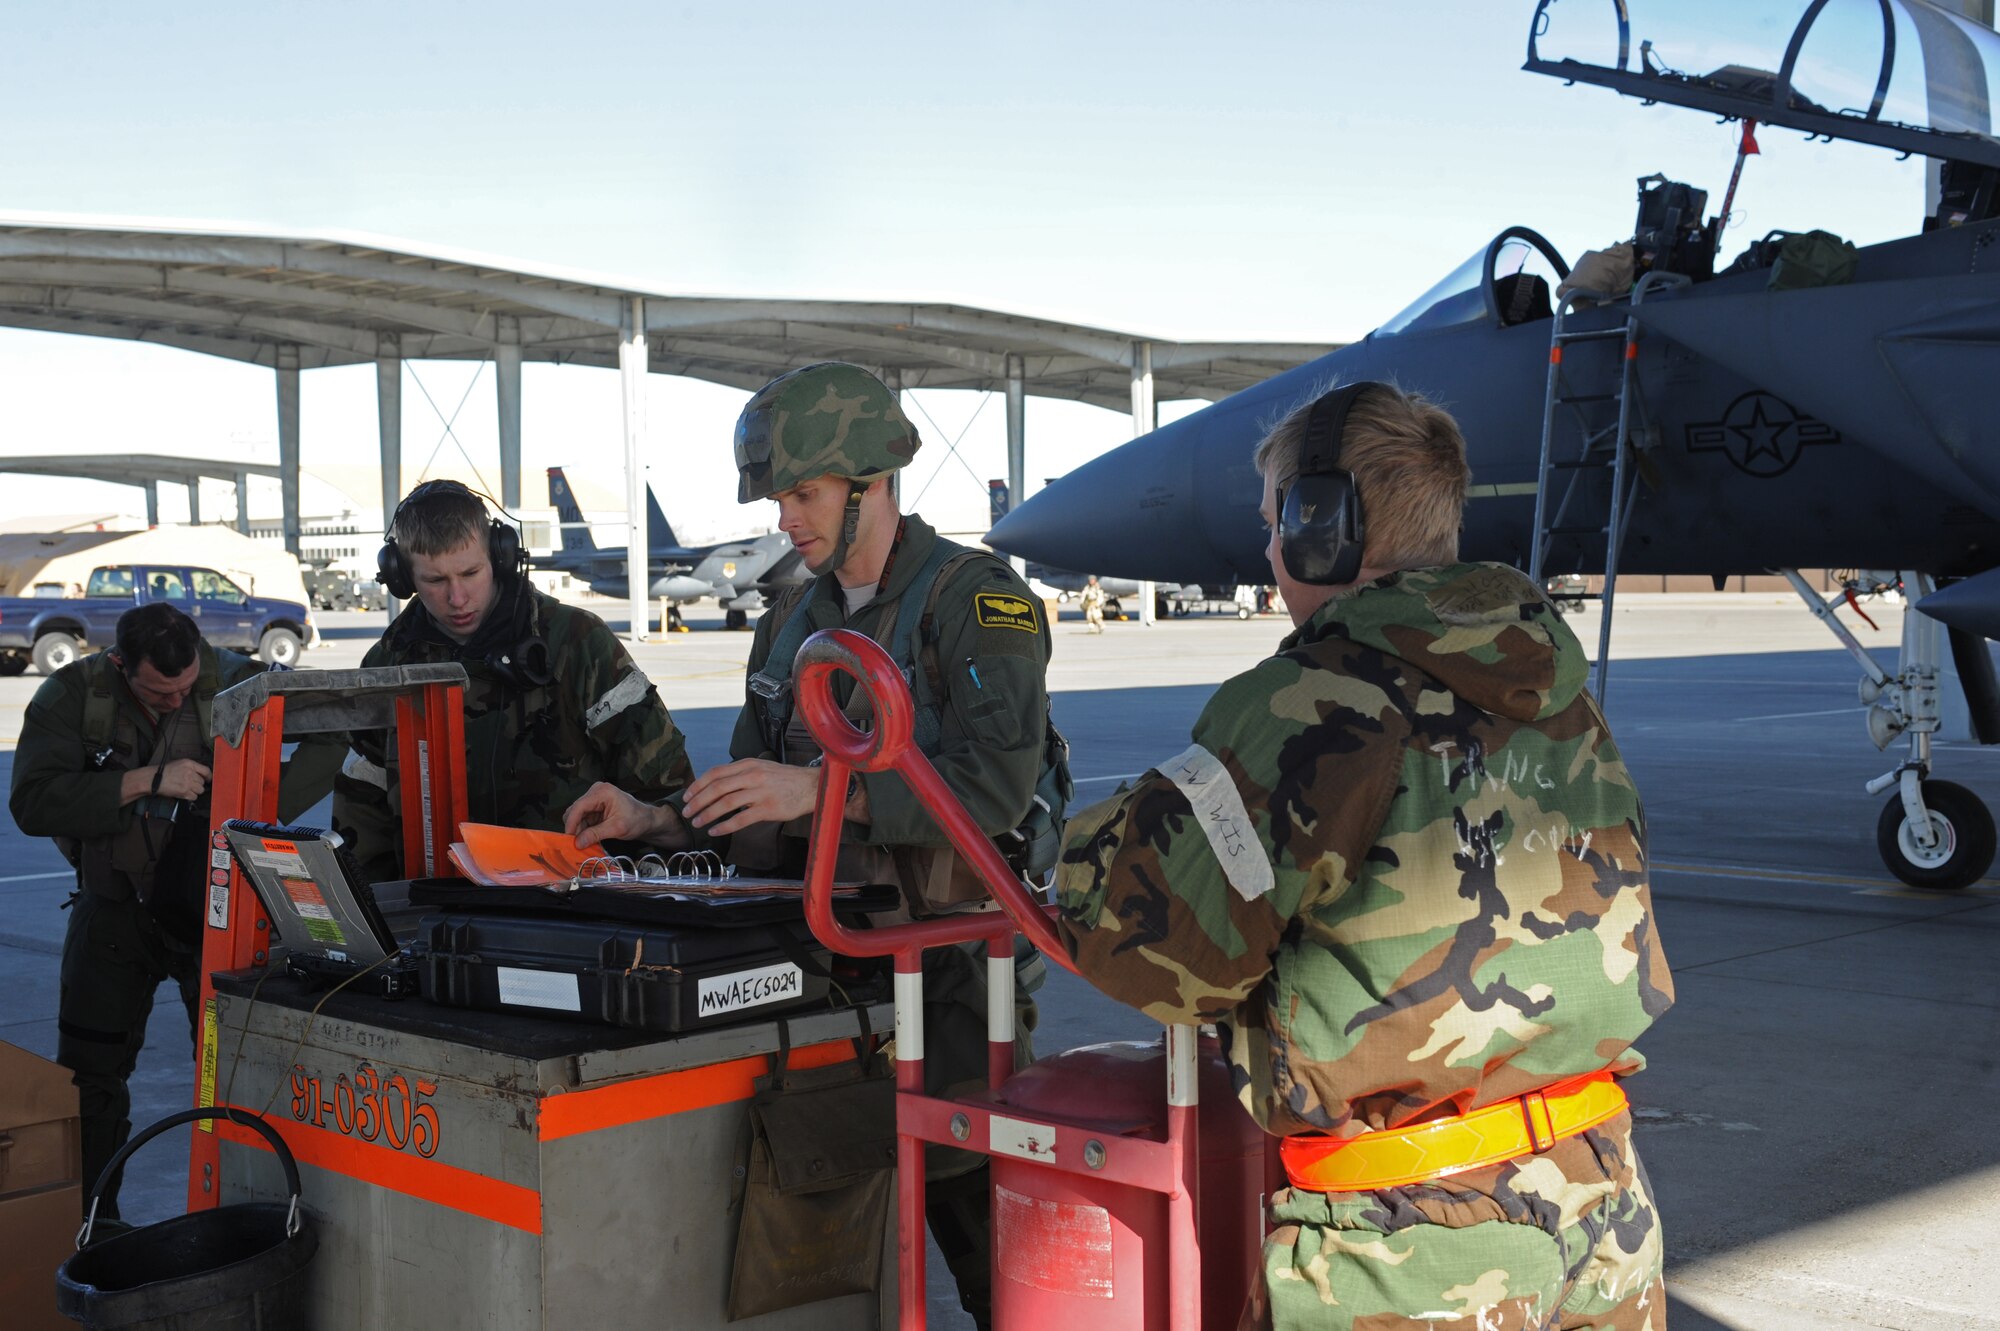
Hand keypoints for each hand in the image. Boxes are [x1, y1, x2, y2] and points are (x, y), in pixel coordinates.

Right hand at [156, 758, 210, 800]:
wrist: (152, 779)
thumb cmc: (164, 771)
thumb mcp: (180, 763)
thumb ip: (192, 768)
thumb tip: (202, 774)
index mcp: (189, 764)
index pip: (206, 770)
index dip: (209, 776)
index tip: (208, 779)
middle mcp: (190, 773)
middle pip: (202, 782)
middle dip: (198, 784)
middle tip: (190, 784)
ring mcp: (187, 783)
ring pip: (200, 790)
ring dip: (195, 791)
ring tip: (187, 789)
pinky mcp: (184, 792)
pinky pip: (194, 797)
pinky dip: (190, 797)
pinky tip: (184, 793)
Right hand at [563, 782, 686, 849]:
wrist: (647, 820)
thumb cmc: (637, 820)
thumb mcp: (617, 828)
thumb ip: (596, 834)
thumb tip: (578, 843)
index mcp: (602, 792)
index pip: (579, 806)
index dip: (572, 823)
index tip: (568, 839)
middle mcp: (595, 791)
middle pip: (575, 810)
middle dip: (575, 828)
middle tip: (576, 844)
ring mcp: (594, 798)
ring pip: (577, 815)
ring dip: (579, 830)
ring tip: (583, 843)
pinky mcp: (594, 806)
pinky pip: (583, 818)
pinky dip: (583, 829)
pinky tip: (587, 838)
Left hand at [682, 759, 823, 837]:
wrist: (810, 786)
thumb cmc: (784, 779)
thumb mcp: (761, 768)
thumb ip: (740, 773)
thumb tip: (716, 785)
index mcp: (748, 764)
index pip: (715, 772)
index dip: (698, 785)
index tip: (687, 796)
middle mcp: (752, 776)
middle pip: (717, 788)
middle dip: (698, 801)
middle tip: (687, 812)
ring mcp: (761, 792)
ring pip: (726, 803)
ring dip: (708, 814)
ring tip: (697, 823)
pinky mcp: (769, 808)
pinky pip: (741, 819)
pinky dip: (725, 826)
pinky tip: (715, 831)